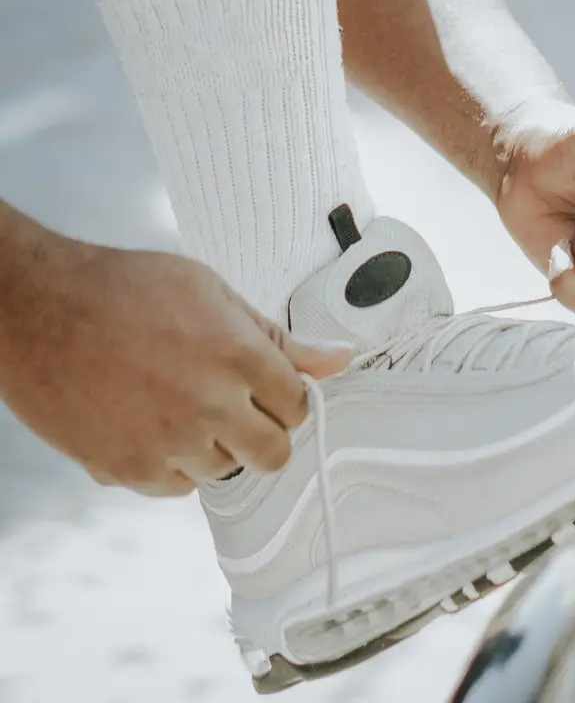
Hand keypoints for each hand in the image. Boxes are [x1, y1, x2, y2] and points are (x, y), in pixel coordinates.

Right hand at [0, 233, 353, 496]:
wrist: (34, 308)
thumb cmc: (123, 289)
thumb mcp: (211, 293)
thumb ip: (279, 338)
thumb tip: (341, 358)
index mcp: (239, 357)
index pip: (299, 405)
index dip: (284, 397)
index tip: (266, 390)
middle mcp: (210, 405)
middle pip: (274, 453)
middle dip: (263, 433)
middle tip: (234, 408)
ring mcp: (169, 442)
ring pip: (224, 470)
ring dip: (212, 446)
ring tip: (175, 403)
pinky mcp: (129, 469)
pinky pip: (177, 486)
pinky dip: (170, 463)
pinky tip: (148, 421)